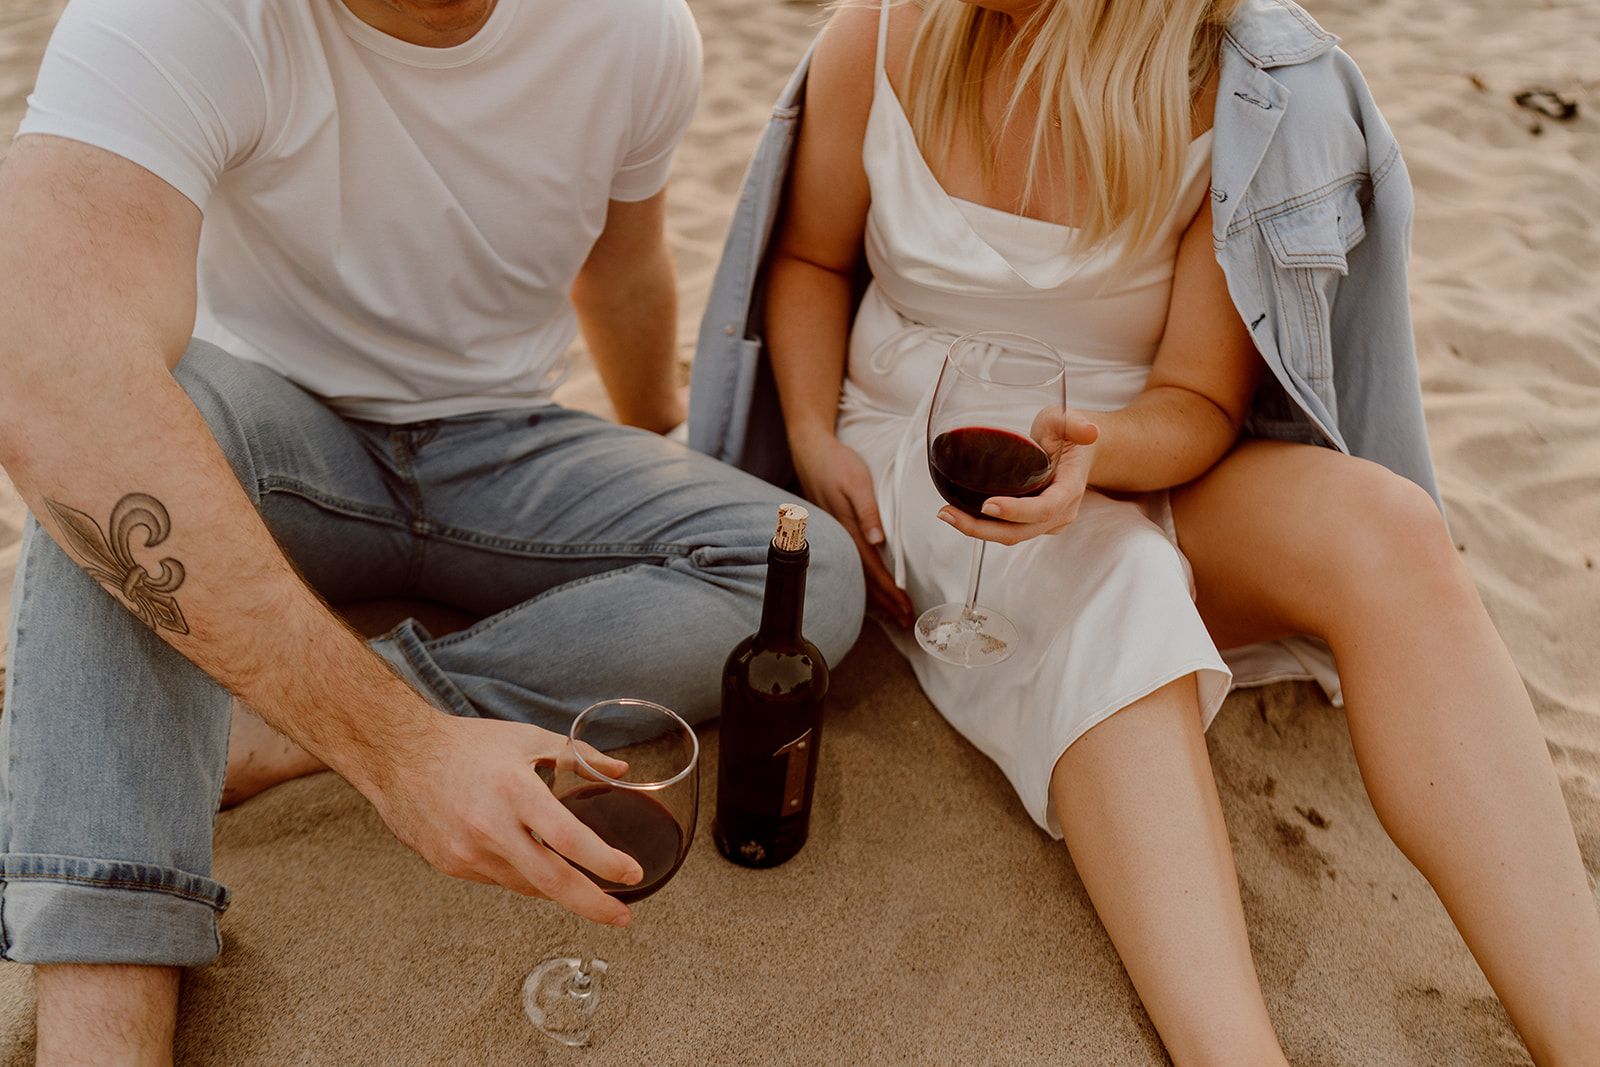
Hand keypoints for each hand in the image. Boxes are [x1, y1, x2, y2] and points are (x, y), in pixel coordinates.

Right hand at [363, 713, 643, 927]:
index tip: (631, 874)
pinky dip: (524, 876)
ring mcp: (468, 852)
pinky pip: (501, 881)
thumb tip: (620, 771)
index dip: (605, 862)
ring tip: (583, 884)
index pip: (570, 839)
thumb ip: (578, 756)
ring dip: (558, 889)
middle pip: (552, 882)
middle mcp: (490, 828)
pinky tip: (534, 864)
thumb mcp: (528, 739)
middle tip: (621, 917)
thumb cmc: (466, 744)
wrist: (398, 755)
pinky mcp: (452, 866)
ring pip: (527, 886)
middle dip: (594, 906)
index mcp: (515, 791)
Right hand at [790, 431, 914, 627]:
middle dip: (885, 601)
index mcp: (849, 528)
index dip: (889, 590)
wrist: (810, 451)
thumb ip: (867, 511)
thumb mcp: (856, 482)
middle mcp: (842, 537)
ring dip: (875, 595)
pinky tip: (868, 590)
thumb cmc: (836, 463)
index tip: (905, 607)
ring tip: (891, 614)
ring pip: (857, 573)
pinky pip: (851, 563)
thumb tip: (878, 541)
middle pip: (866, 577)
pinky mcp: (836, 530)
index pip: (873, 568)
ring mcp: (837, 535)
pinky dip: (862, 580)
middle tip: (904, 620)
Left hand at [937, 409, 1100, 545]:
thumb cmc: (1069, 434)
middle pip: (1019, 532)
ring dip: (976, 529)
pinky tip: (957, 513)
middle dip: (981, 528)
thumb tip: (1088, 430)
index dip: (1016, 511)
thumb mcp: (1068, 421)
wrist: (1078, 451)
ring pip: (1010, 535)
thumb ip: (1075, 424)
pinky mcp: (1031, 522)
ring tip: (946, 514)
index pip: (1044, 509)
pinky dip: (982, 525)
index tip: (988, 505)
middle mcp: (1059, 513)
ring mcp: (1046, 522)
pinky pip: (1007, 530)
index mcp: (1069, 491)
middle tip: (948, 514)